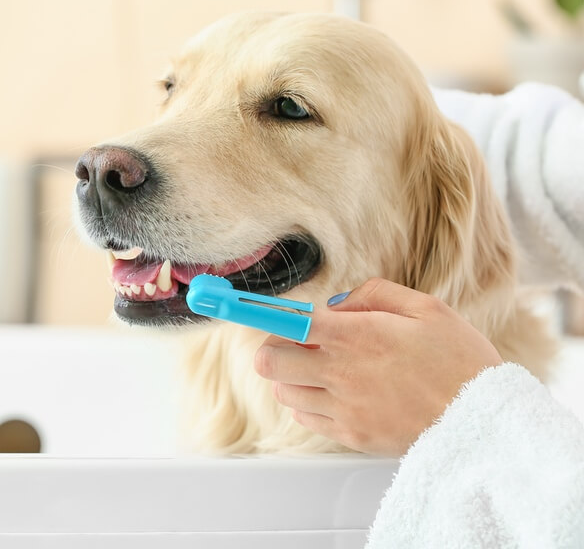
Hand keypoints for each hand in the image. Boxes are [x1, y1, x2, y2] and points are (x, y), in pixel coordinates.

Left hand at [254, 278, 501, 454]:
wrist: (484, 422)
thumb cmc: (459, 360)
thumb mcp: (426, 308)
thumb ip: (373, 295)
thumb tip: (333, 304)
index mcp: (357, 336)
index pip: (288, 323)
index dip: (259, 313)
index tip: (246, 307)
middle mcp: (342, 373)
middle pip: (270, 362)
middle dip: (275, 345)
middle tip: (300, 341)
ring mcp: (343, 409)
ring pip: (283, 391)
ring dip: (291, 375)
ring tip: (321, 367)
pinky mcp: (351, 435)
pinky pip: (305, 418)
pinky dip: (307, 402)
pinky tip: (334, 391)